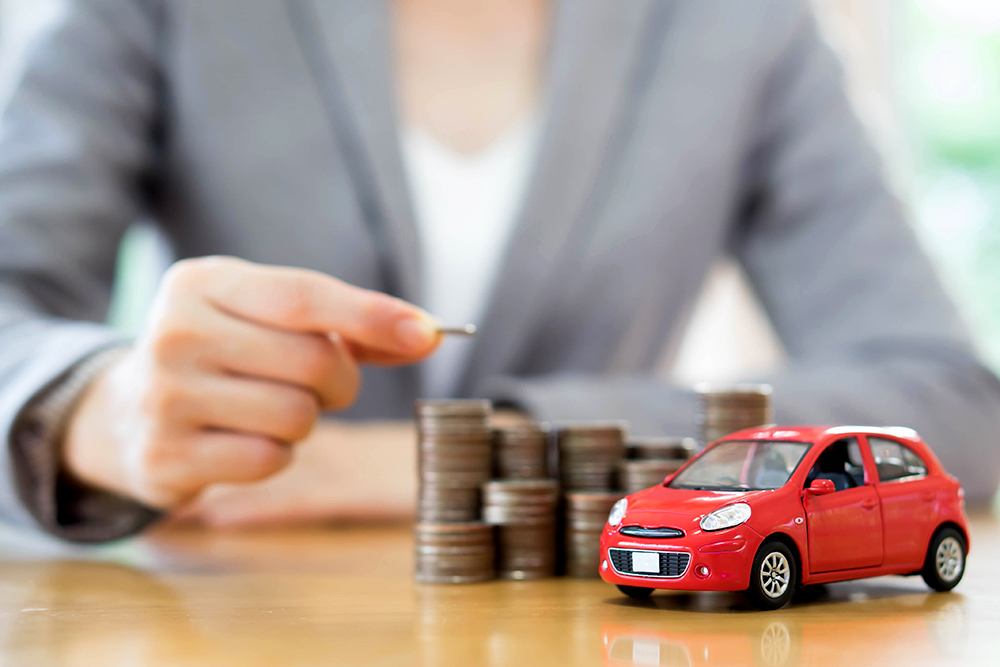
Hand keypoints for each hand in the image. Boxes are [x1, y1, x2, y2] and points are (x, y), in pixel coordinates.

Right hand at [63, 256, 439, 508]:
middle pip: (312, 361)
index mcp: (204, 283)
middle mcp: (176, 331)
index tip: (428, 333)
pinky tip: (244, 439)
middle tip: (318, 385)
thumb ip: (347, 326)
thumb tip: (426, 334)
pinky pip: (270, 459)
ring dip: (305, 420)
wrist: (129, 413)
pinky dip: (276, 454)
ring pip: (296, 415)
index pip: (305, 296)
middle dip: (338, 381)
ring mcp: (165, 395)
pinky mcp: (167, 455)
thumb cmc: (227, 355)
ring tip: (269, 409)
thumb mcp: (270, 320)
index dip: (372, 316)